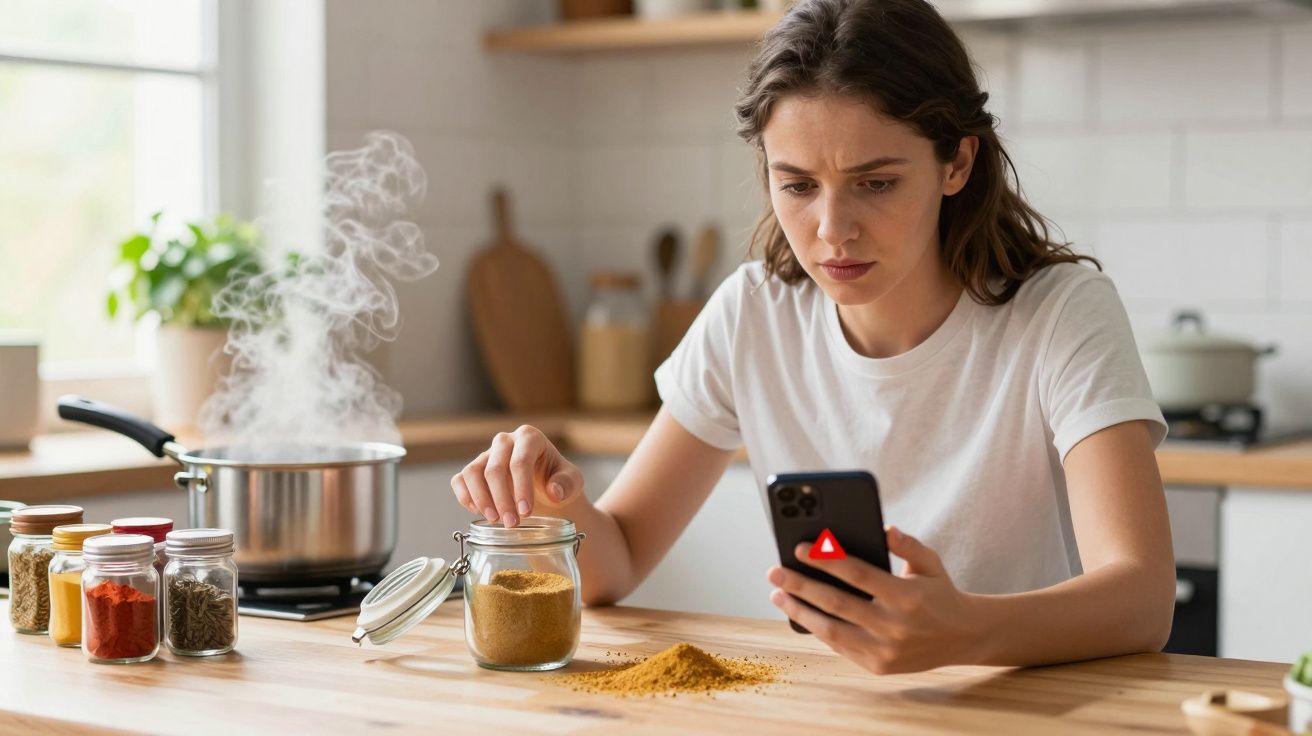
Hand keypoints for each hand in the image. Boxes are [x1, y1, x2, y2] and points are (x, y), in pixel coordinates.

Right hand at [450, 425, 583, 527]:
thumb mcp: (573, 481)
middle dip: (502, 499)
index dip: (521, 488)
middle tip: (512, 523)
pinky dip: (466, 498)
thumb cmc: (558, 480)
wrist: (545, 486)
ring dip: (481, 500)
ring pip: (472, 473)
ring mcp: (487, 454)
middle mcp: (505, 441)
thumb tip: (554, 491)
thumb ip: (567, 484)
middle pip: (495, 469)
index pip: (520, 461)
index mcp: (530, 437)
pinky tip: (482, 513)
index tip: (526, 512)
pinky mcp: (474, 469)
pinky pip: (460, 480)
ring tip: (495, 520)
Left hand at [766, 526, 985, 673]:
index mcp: (907, 596)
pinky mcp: (879, 667)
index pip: (857, 574)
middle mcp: (895, 626)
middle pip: (837, 603)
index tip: (798, 548)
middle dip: (801, 585)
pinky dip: (818, 630)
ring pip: (832, 631)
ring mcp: (886, 651)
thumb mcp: (930, 563)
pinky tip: (801, 613)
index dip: (825, 559)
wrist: (964, 638)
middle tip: (775, 572)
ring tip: (778, 594)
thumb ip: (907, 545)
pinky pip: (840, 648)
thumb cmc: (939, 592)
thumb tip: (884, 528)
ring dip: (800, 612)